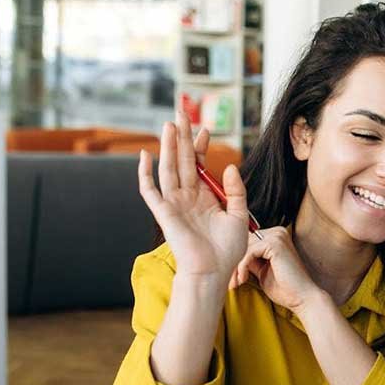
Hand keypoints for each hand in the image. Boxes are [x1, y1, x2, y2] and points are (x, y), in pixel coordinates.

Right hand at [137, 112, 249, 283]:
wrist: (214, 271)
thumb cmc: (227, 249)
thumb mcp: (240, 216)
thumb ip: (236, 191)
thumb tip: (229, 166)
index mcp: (205, 196)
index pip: (199, 164)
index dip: (201, 146)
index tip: (206, 128)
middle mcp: (188, 196)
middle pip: (182, 160)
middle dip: (183, 137)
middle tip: (182, 113)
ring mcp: (174, 203)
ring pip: (168, 168)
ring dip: (168, 147)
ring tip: (170, 125)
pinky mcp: (163, 213)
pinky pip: (150, 190)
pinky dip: (145, 173)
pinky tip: (145, 155)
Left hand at [231, 226, 323, 312]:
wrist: (303, 298)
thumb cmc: (285, 288)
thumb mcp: (262, 271)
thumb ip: (250, 260)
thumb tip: (231, 256)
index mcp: (276, 236)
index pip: (248, 241)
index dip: (237, 259)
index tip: (232, 277)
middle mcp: (278, 232)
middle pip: (244, 242)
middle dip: (234, 263)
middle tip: (231, 282)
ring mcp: (277, 236)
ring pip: (244, 247)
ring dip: (236, 267)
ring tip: (236, 283)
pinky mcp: (275, 244)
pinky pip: (248, 252)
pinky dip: (242, 267)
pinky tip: (243, 280)